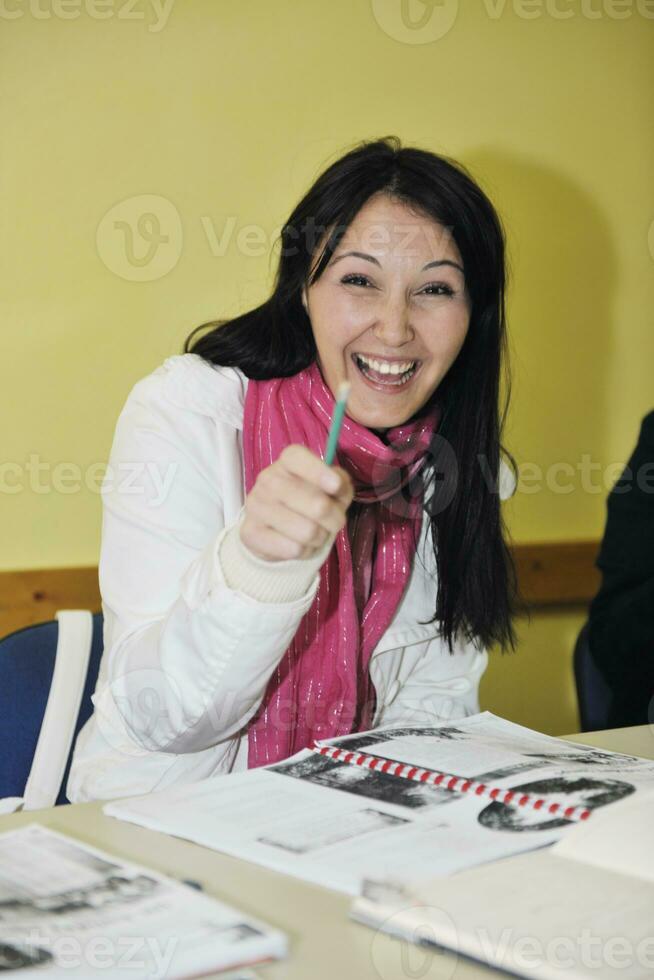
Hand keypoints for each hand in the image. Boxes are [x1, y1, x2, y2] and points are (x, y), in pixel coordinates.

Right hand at [240, 445, 353, 561]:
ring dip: (321, 538)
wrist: (273, 529)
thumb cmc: (309, 501)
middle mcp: (268, 479)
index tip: (335, 486)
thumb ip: (340, 482)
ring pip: (308, 531)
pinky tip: (300, 544)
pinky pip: (293, 549)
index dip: (319, 472)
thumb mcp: (331, 487)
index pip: (298, 459)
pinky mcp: (250, 532)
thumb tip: (337, 485)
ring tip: (316, 534)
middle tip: (334, 523)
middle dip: (336, 520)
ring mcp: (256, 505)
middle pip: (317, 505)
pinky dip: (305, 552)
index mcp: (288, 462)